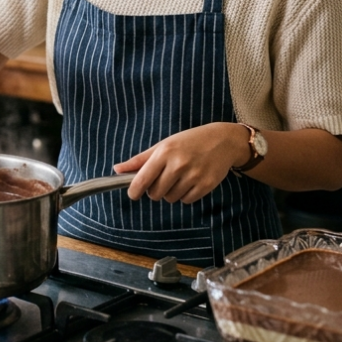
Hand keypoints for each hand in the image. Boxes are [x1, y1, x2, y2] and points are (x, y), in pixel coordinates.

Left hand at [113, 123, 248, 203]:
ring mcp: (193, 176)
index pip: (142, 179)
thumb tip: (117, 169)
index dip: (134, 190)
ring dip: (171, 193)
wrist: (223, 141)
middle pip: (155, 193)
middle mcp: (178, 165)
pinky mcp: (205, 185)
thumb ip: (140, 159)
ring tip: (179, 178)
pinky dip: (185, 195)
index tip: (133, 194)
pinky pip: (186, 200)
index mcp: (164, 152)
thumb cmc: (189, 141)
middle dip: (155, 190)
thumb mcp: (164, 145)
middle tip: (163, 179)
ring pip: (171, 198)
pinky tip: (190, 181)